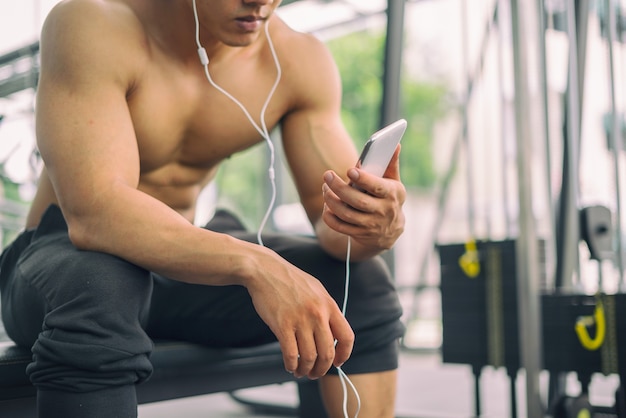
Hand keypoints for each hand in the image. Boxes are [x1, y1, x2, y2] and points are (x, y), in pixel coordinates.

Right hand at [244, 248, 353, 378]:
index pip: (347, 337)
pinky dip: (291, 365)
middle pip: (328, 353)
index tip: (338, 362)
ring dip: (306, 370)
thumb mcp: (316, 290)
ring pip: (309, 357)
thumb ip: (326, 310)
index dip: (344, 355)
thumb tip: (333, 333)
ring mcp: (300, 320)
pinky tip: (290, 366)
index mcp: (329, 305)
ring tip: (301, 372)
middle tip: (315, 373)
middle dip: (322, 369)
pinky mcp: (282, 325)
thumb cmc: (289, 280)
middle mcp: (318, 314)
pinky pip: (291, 354)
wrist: (265, 270)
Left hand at [322, 146, 405, 249]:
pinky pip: (339, 226)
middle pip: (357, 201)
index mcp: (392, 195)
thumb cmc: (389, 198)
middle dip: (339, 188)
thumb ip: (390, 163)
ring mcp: (370, 225)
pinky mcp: (359, 233)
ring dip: (331, 200)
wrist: (390, 231)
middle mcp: (382, 211)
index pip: (377, 187)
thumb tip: (395, 144)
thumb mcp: (394, 182)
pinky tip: (327, 204)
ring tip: (325, 187)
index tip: (350, 170)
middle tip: (327, 175)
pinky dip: (329, 215)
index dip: (363, 179)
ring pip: (345, 214)